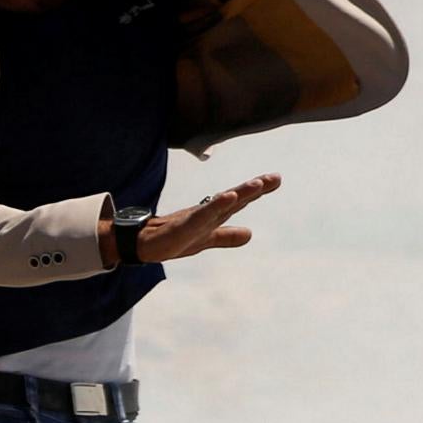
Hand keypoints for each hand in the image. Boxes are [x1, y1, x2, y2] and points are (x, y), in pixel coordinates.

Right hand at [104, 173, 282, 265]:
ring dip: (240, 192)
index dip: (257, 190)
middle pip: (235, 197)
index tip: (276, 179)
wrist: (147, 244)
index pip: (239, 200)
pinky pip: (203, 214)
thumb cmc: (176, 238)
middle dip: (254, 187)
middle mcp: (208, 212)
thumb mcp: (207, 239)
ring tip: (258, 184)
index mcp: (214, 214)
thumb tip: (250, 235)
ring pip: (221, 203)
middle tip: (275, 177)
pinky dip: (217, 205)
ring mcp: (197, 217)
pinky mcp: (185, 225)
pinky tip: (229, 197)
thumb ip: (227, 236)